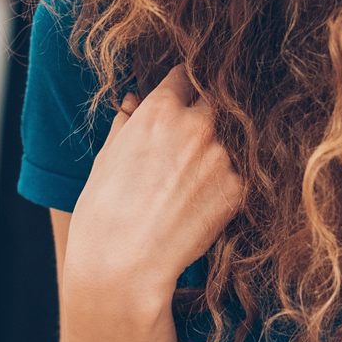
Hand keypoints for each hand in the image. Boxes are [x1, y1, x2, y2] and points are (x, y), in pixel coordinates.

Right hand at [66, 66, 243, 301]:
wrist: (124, 266)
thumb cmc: (103, 213)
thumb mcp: (107, 158)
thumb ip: (127, 124)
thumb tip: (133, 102)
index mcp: (160, 110)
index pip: (184, 76)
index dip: (181, 88)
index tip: (181, 98)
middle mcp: (197, 125)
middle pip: (214, 101)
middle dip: (204, 113)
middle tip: (191, 139)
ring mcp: (222, 156)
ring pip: (230, 136)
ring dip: (217, 148)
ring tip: (192, 177)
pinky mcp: (238, 187)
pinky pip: (238, 171)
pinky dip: (224, 181)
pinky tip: (201, 200)